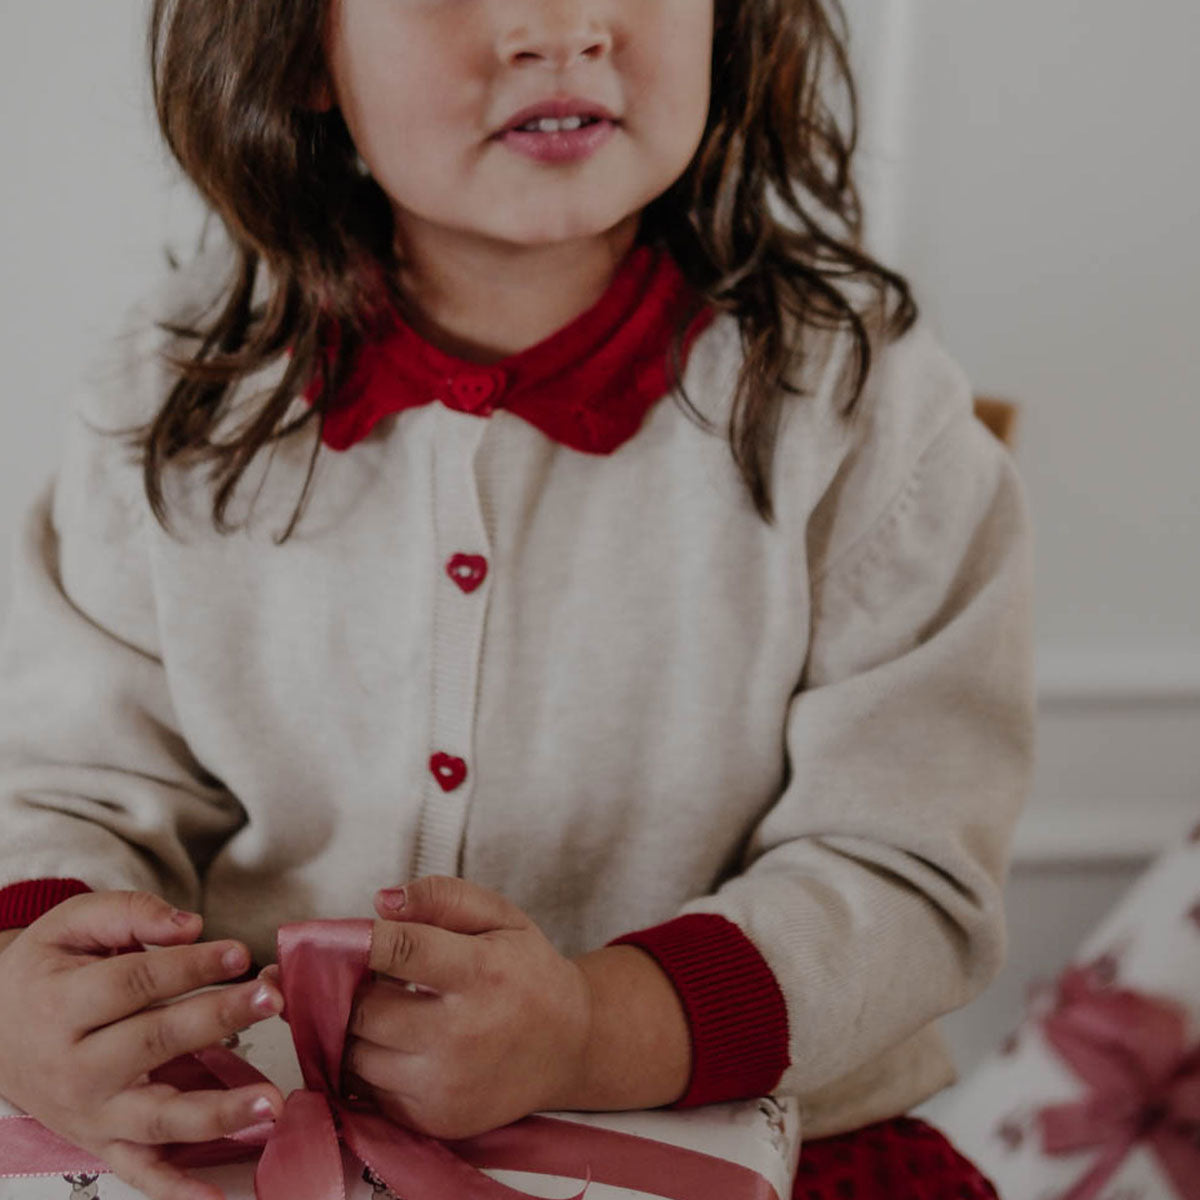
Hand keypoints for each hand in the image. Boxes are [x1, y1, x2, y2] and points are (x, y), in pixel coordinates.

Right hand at [0, 891, 285, 1199]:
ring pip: (158, 1117)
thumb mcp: (73, 924)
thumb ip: (131, 914)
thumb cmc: (48, 971)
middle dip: (217, 1018)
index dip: (191, 966)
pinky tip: (215, 1197)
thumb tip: (191, 925)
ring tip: (271, 1101)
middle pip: (154, 1041)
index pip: (136, 983)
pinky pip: (141, 1173)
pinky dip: (176, 1190)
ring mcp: (92, 1112)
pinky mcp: (103, 1143)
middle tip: (270, 999)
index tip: (240, 952)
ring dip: (219, 1112)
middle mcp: (76, 1066)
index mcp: (63, 1005)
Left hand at [341, 876, 592, 1138]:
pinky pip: (370, 1091)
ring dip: (361, 1030)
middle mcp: (463, 1035)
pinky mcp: (435, 1120)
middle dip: (358, 990)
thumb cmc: (527, 971)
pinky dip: (374, 1065)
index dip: (361, 940)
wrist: (570, 1046)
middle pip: (366, 1010)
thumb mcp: (500, 917)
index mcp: (482, 973)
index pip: (403, 951)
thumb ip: (442, 897)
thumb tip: (381, 903)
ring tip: (388, 1010)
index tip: (343, 937)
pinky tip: (401, 1045)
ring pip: (358, 1055)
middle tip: (374, 977)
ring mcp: (446, 1085)